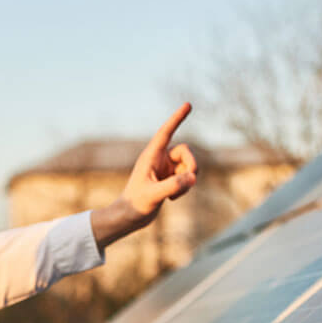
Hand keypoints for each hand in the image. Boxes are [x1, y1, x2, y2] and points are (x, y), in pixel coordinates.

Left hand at [90, 103, 197, 248]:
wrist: (129, 218)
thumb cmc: (134, 205)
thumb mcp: (153, 196)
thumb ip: (173, 186)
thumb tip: (193, 177)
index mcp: (151, 156)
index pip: (166, 132)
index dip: (177, 118)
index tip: (188, 104)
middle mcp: (159, 159)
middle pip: (186, 151)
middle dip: (192, 166)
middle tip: (189, 181)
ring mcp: (165, 169)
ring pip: (189, 165)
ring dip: (188, 180)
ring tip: (174, 195)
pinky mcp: (170, 179)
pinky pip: (187, 177)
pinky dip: (185, 187)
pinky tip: (172, 199)